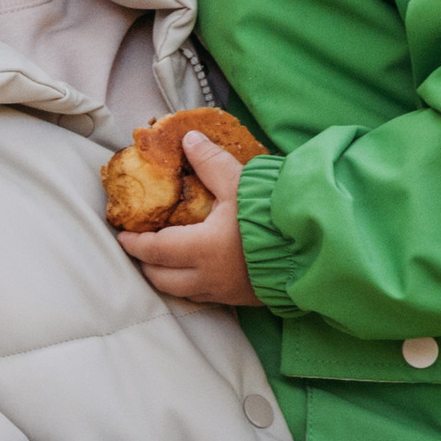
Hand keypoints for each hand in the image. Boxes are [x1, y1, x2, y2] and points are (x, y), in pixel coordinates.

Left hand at [117, 131, 260, 308]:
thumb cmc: (275, 217)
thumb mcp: (240, 184)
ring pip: (181, 292)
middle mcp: (208, 277)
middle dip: (145, 262)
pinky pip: (205, 297)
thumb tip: (188, 139)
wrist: (317, 251)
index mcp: (201, 249)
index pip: (153, 250)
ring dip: (166, 276)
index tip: (122, 234)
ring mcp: (226, 293)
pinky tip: (194, 269)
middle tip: (139, 245)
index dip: (133, 242)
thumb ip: (210, 163)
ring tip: (162, 258)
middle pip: (161, 278)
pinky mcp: (243, 300)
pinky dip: (190, 284)